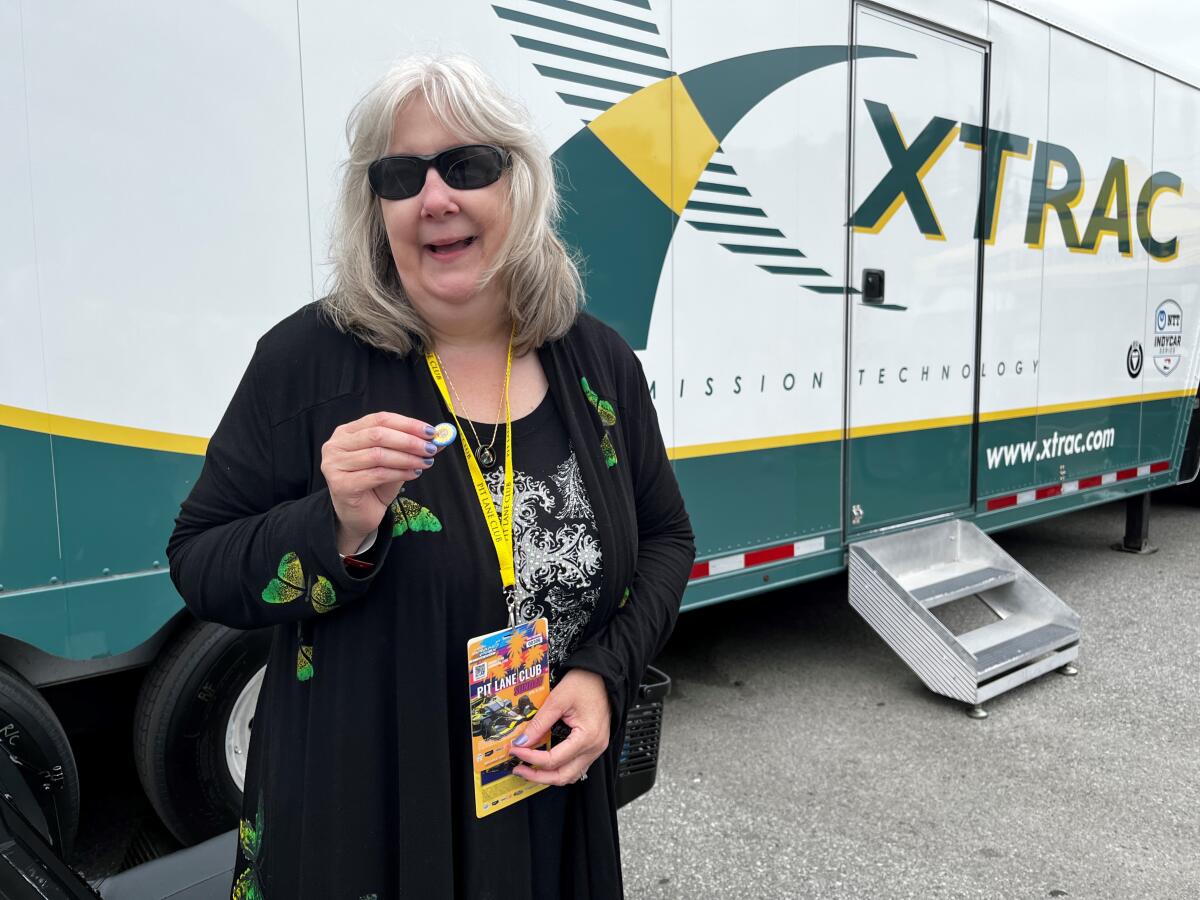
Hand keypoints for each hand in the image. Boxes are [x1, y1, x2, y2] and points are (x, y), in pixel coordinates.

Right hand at [321, 412, 441, 553]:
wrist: (358, 515)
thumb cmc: (374, 485)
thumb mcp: (395, 460)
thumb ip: (412, 447)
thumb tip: (440, 437)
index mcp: (347, 432)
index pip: (380, 419)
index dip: (407, 424)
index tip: (431, 431)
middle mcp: (336, 445)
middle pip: (378, 435)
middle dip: (409, 440)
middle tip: (430, 448)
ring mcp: (335, 465)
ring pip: (378, 455)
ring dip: (407, 458)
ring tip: (425, 463)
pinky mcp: (341, 484)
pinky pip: (376, 474)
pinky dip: (399, 473)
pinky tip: (414, 474)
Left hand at [509, 669, 610, 785]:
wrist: (603, 675)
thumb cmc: (585, 683)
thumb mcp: (557, 700)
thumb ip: (539, 723)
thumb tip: (521, 741)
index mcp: (587, 737)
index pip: (554, 759)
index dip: (530, 757)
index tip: (515, 750)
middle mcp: (594, 747)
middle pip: (563, 775)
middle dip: (537, 776)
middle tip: (518, 768)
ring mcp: (596, 749)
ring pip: (570, 775)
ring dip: (548, 776)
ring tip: (529, 769)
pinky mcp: (594, 746)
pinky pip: (576, 767)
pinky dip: (559, 769)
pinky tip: (545, 763)